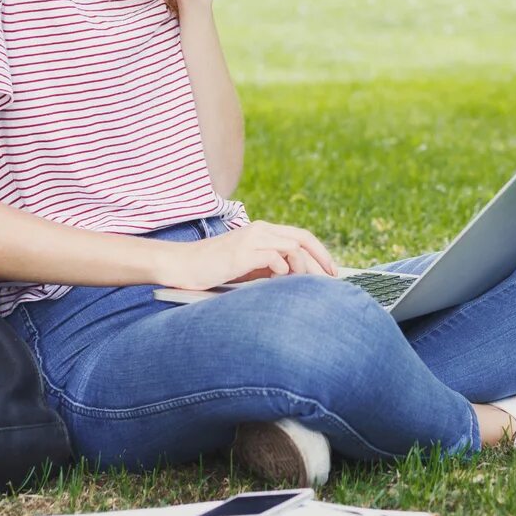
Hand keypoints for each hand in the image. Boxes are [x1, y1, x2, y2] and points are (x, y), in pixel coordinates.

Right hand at [155, 220, 341, 291]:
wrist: (183, 266)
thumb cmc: (214, 269)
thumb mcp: (249, 268)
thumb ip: (271, 267)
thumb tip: (298, 279)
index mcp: (263, 231)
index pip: (301, 236)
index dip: (320, 252)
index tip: (331, 271)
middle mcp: (260, 230)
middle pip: (303, 238)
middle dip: (322, 259)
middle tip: (332, 279)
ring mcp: (252, 239)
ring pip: (293, 247)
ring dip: (305, 268)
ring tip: (307, 285)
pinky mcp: (242, 252)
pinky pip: (275, 257)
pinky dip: (284, 271)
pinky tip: (282, 282)